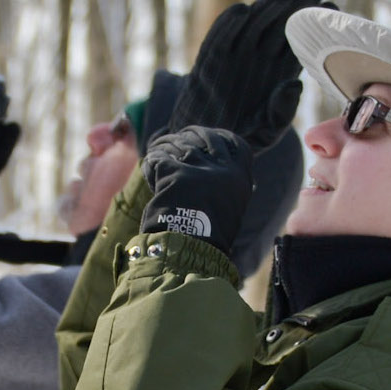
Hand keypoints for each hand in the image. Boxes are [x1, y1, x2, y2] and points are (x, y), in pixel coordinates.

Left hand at [141, 127, 254, 256]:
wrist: (192, 255)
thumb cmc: (208, 238)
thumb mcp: (228, 208)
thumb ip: (225, 186)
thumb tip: (216, 166)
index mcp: (240, 178)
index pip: (235, 143)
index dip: (218, 136)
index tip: (204, 137)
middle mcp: (224, 170)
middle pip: (205, 137)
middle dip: (189, 135)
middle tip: (175, 140)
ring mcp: (200, 170)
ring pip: (180, 145)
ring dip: (166, 146)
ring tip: (158, 150)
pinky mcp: (176, 174)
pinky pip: (160, 157)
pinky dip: (153, 160)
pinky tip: (150, 166)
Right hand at [167, 0, 331, 148]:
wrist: (203, 149)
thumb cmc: (241, 141)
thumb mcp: (267, 132)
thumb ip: (281, 113)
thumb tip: (293, 85)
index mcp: (280, 76)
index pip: (300, 45)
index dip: (314, 27)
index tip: (330, 10)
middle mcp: (259, 62)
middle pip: (279, 28)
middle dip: (296, 8)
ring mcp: (234, 59)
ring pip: (252, 27)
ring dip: (266, 10)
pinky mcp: (208, 62)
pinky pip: (219, 38)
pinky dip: (227, 24)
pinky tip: (241, 11)